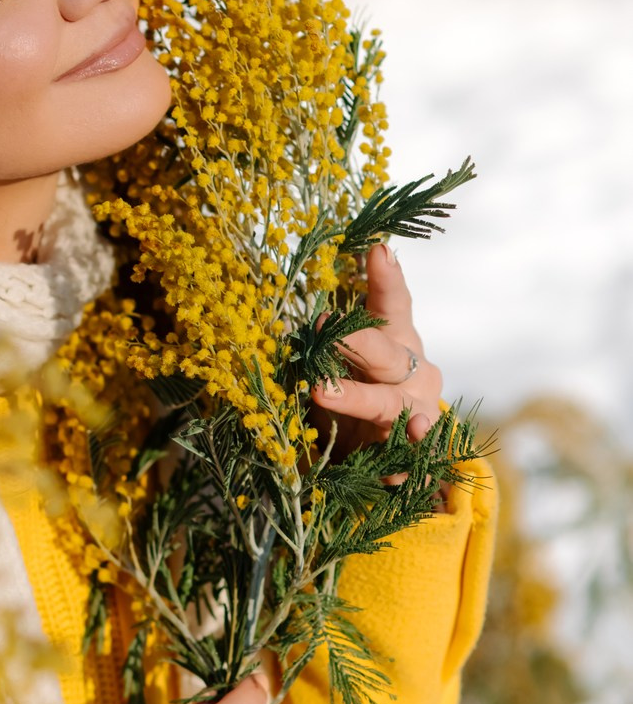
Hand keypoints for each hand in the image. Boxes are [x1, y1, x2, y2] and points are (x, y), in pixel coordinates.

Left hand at [310, 244, 443, 454]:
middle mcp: (413, 367)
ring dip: (357, 397)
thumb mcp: (342, 363)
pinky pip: (412, 444)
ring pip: (389, 399)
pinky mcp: (418, 442)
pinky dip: (409, 444)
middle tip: (321, 327)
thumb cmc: (361, 392)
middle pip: (385, 350)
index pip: (393, 303)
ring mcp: (419, 405)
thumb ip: (324, 343)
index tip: (377, 250)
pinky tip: (408, 441)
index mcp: (396, 339)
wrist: (386, 454)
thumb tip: (285, 322)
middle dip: (354, 339)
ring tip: (326, 392)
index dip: (386, 278)